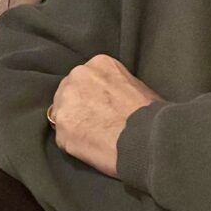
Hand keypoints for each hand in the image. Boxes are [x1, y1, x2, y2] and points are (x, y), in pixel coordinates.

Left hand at [51, 55, 162, 176]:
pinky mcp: (61, 127)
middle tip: (94, 122)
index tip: (101, 106)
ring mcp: (66, 101)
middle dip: (78, 105)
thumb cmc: (149, 113)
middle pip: (69, 91)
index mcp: (98, 63)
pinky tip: (90, 148)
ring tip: (91, 137)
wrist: (144, 137)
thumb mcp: (136, 85)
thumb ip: (116, 86)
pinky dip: (73, 143)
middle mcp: (77, 76)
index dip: (92, 94)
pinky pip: (63, 136)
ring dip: (73, 123)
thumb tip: (114, 99)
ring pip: (62, 113)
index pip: (86, 78)